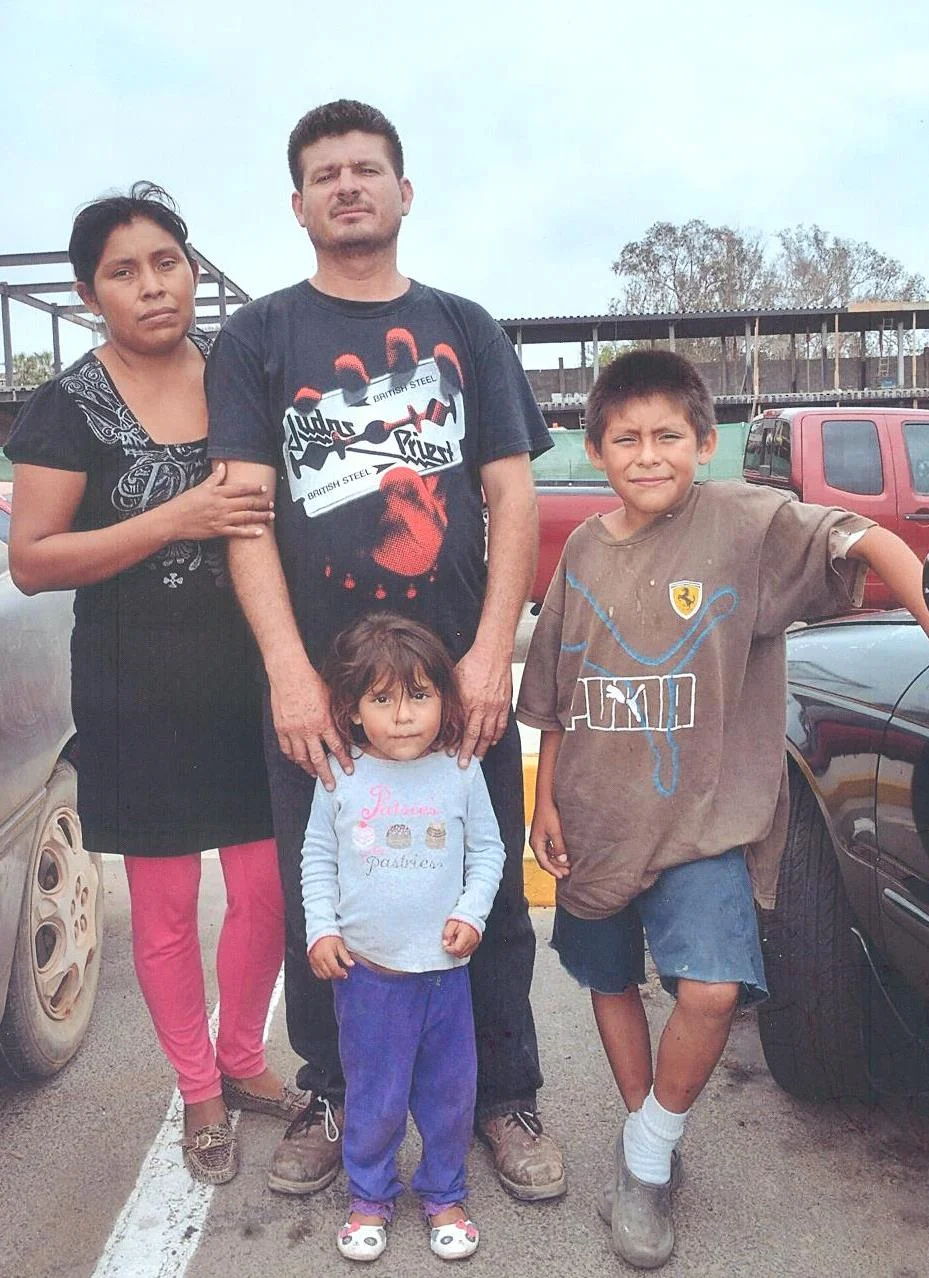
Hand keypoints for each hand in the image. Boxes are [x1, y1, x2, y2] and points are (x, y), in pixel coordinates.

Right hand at [166, 461, 274, 540]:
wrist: (173, 520)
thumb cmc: (185, 503)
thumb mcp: (200, 487)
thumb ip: (214, 478)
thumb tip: (223, 466)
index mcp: (217, 493)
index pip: (240, 488)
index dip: (253, 488)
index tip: (264, 488)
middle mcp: (221, 505)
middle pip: (246, 503)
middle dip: (261, 503)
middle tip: (272, 502)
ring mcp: (221, 519)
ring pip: (245, 517)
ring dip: (260, 516)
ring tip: (271, 515)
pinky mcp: (218, 531)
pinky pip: (237, 532)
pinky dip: (250, 532)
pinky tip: (260, 532)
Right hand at [269, 664, 352, 788]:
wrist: (289, 675)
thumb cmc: (312, 682)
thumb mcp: (332, 696)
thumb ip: (340, 713)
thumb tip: (353, 723)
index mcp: (323, 722)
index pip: (336, 747)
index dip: (343, 760)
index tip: (348, 771)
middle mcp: (308, 730)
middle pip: (318, 758)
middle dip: (325, 774)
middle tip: (331, 786)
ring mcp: (293, 730)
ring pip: (300, 757)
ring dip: (308, 768)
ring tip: (313, 774)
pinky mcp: (281, 728)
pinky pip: (286, 749)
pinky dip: (292, 757)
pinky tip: (297, 760)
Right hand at [308, 935, 354, 978]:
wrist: (320, 933)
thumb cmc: (330, 938)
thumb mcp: (340, 945)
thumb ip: (345, 956)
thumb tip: (351, 964)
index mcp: (326, 954)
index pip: (334, 969)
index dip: (341, 973)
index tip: (345, 974)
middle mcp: (319, 959)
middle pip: (328, 973)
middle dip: (336, 975)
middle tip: (342, 972)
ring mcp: (314, 961)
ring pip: (322, 975)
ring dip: (330, 975)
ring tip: (335, 971)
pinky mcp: (311, 962)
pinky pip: (317, 973)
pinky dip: (323, 974)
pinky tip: (328, 970)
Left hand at [442, 918, 480, 957]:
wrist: (472, 916)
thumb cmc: (461, 920)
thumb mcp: (451, 923)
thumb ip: (447, 933)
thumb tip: (445, 943)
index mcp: (466, 935)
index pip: (457, 949)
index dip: (449, 949)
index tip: (445, 945)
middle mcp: (472, 941)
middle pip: (460, 954)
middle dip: (452, 951)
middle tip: (450, 943)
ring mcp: (474, 944)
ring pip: (464, 955)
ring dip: (457, 952)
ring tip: (455, 942)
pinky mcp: (475, 945)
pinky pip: (467, 953)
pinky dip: (462, 951)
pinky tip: (459, 944)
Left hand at [455, 645, 511, 765]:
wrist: (493, 652)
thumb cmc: (472, 663)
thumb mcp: (453, 680)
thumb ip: (450, 699)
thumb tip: (444, 715)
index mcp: (469, 702)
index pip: (462, 730)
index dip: (457, 744)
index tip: (451, 754)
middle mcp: (483, 707)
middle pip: (476, 736)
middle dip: (469, 752)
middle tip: (464, 764)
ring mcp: (495, 706)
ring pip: (490, 733)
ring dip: (483, 747)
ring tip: (478, 756)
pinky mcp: (504, 703)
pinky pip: (501, 724)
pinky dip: (497, 735)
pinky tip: (492, 741)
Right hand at [529, 798, 570, 878]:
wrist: (547, 799)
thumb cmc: (549, 813)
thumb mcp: (556, 832)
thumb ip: (559, 847)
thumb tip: (563, 860)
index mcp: (536, 843)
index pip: (544, 862)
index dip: (553, 870)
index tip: (562, 876)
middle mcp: (536, 842)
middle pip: (545, 860)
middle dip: (556, 867)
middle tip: (568, 872)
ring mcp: (539, 838)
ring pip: (548, 855)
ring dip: (557, 860)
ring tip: (568, 864)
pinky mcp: (544, 834)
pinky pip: (549, 848)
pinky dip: (556, 853)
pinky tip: (565, 854)